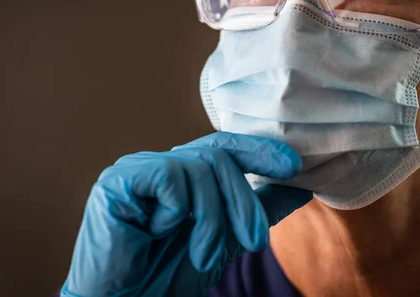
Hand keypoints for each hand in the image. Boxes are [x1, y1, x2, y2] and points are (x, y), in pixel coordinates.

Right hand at [60, 132, 311, 296]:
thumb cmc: (167, 272)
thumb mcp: (226, 238)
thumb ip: (258, 210)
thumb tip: (300, 187)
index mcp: (184, 174)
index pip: (226, 147)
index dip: (260, 150)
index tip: (293, 166)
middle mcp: (162, 165)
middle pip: (218, 156)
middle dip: (242, 200)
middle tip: (255, 240)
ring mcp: (139, 169)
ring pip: (198, 167)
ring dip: (212, 217)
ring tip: (205, 254)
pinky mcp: (118, 180)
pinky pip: (167, 176)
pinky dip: (176, 209)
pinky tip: (160, 232)